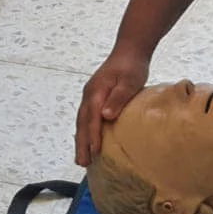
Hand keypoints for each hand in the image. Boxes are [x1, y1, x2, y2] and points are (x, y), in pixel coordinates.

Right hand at [74, 45, 150, 166]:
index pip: (92, 118)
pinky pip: (86, 117)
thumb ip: (118, 98)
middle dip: (81, 143)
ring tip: (81, 158)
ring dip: (81, 139)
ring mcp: (90, 95)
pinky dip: (84, 130)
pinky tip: (87, 140)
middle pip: (82, 122)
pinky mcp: (94, 96)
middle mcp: (89, 94)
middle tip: (81, 163)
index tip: (94, 152)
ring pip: (82, 120)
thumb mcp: (129, 81)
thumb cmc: (131, 66)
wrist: (129, 50)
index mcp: (96, 91)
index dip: (92, 135)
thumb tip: (105, 115)